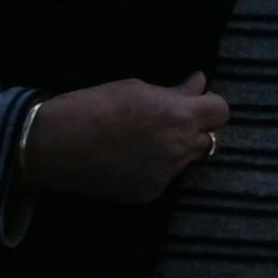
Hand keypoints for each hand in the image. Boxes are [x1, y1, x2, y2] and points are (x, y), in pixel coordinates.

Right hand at [22, 77, 231, 206]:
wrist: (57, 145)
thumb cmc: (96, 106)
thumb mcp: (138, 89)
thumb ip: (175, 93)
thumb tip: (199, 84)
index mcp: (179, 117)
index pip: (221, 112)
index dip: (208, 105)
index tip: (192, 102)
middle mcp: (178, 148)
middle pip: (207, 139)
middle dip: (194, 129)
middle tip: (166, 122)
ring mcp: (164, 175)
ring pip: (185, 160)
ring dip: (175, 149)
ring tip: (143, 140)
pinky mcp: (147, 194)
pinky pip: (163, 178)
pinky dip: (154, 168)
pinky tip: (129, 160)